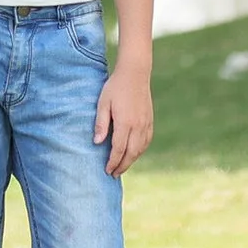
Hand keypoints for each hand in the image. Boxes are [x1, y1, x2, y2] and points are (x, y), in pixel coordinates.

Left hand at [94, 60, 153, 176]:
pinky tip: (133, 153)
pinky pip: (146, 141)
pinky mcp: (150, 120)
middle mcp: (138, 125)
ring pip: (140, 149)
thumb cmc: (115, 87)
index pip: (119, 149)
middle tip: (113, 174)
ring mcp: (146, 123)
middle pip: (131, 153)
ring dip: (131, 160)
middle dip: (122, 165)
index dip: (113, 161)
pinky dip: (140, 151)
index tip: (107, 170)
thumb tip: (97, 143)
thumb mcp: (103, 103)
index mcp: (125, 122)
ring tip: (122, 166)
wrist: (135, 73)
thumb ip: (101, 123)